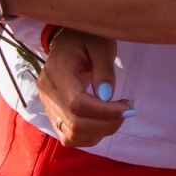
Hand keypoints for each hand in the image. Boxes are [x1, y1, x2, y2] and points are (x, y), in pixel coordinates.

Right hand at [36, 28, 131, 147]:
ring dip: (99, 132)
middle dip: (106, 124)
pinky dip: (90, 136)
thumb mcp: (100, 44)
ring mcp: (47, 105)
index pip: (77, 102)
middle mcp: (47, 92)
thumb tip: (106, 97)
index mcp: (56, 70)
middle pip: (75, 123)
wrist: (69, 40)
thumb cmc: (87, 38)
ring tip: (116, 115)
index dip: (104, 112)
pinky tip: (104, 121)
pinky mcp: (54, 115)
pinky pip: (70, 137)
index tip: (128, 108)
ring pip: (71, 135)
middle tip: (127, 111)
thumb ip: (103, 69)